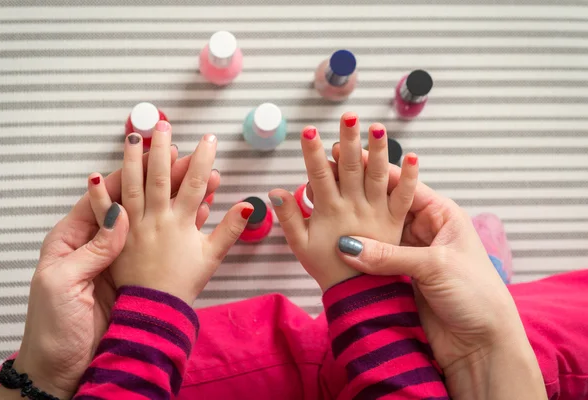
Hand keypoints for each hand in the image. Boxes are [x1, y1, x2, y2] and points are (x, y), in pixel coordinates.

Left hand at [0, 146, 218, 399]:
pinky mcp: (137, 275)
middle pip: (134, 201)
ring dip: (178, 198)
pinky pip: (163, 243)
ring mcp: (121, 258)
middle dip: (160, 178)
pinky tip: (204, 211)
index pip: (106, 196)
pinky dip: (184, 226)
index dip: (130, 173)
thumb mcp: (63, 283)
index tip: (154, 154)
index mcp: (72, 238)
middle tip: (185, 157)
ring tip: (203, 179)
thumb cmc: (54, 326)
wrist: (65, 369)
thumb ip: (92, 249)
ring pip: (154, 218)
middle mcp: (99, 242)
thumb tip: (120, 214)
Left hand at [89, 122, 251, 304]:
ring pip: (131, 188)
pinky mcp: (114, 242)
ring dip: (132, 161)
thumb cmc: (182, 288)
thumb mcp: (210, 260)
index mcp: (180, 225)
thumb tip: (249, 205)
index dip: (202, 160)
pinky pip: (103, 215)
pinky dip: (98, 196)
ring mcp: (132, 230)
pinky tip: (92, 176)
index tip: (208, 139)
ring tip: (133, 137)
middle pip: (160, 179)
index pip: (193, 184)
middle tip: (166, 126)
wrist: (151, 317)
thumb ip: (228, 232)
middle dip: (164, 151)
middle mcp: (155, 222)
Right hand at [268, 113, 418, 290]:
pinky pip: (405, 200)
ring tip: (378, 128)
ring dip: (378, 152)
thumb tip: (278, 194)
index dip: (316, 153)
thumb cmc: (333, 278)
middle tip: (348, 116)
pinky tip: (414, 158)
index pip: (325, 176)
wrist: (371, 308)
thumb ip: (293, 222)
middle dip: (350, 141)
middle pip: (354, 170)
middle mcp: (359, 211)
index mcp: (335, 214)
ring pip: (379, 179)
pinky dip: (409, 179)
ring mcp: (382, 218)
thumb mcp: (304, 251)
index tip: (308, 132)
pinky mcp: (400, 228)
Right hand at [333, 163, 545, 398]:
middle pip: (386, 206)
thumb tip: (347, 245)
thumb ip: (390, 255)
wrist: (481, 345)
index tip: (348, 159)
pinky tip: (337, 246)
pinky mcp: (399, 276)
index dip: (375, 172)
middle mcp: (424, 229)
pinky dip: (358, 254)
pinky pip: (374, 259)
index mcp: (441, 215)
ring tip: (327, 211)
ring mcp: (410, 253)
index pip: (403, 185)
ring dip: (357, 227)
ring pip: (378, 233)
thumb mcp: (435, 267)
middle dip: (360, 196)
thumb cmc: (476, 296)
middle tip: (330, 181)